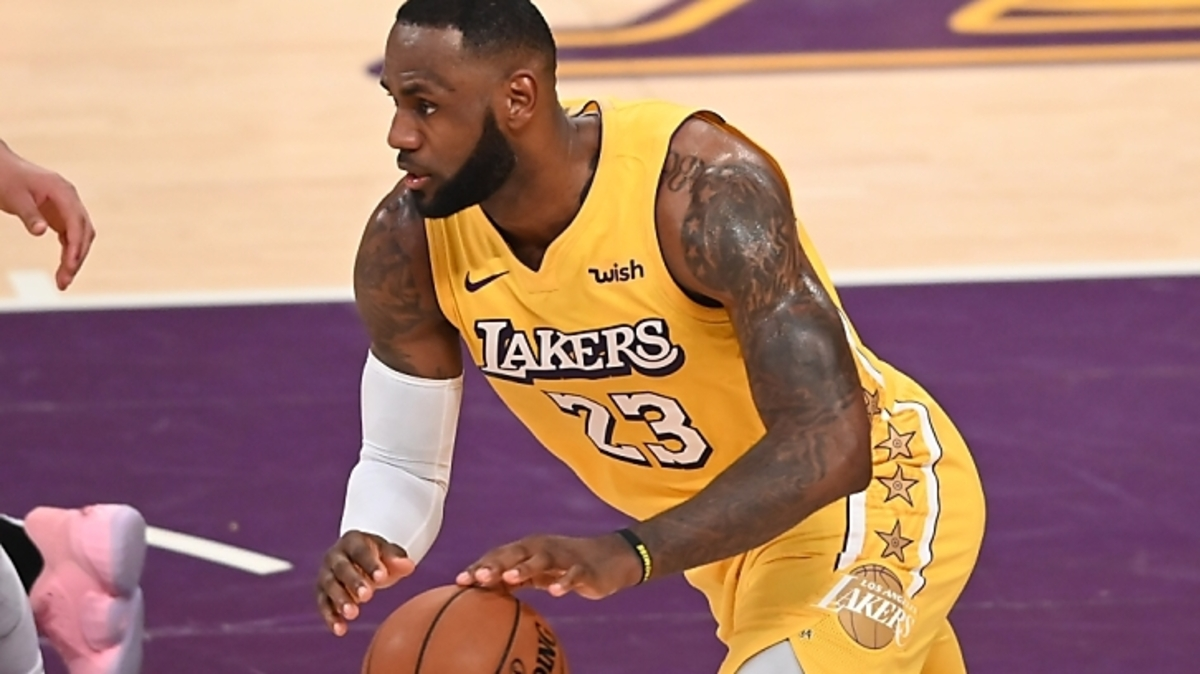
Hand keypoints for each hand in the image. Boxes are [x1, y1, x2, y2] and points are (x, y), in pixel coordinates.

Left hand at [0, 141, 95, 289]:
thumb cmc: (5, 177)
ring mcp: (67, 207)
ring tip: (63, 280)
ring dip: (75, 258)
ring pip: (80, 236)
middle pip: (84, 232)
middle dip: (77, 257)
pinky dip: (68, 252)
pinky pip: (70, 236)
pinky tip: (64, 267)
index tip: (70, 265)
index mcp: (63, 191)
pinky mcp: (60, 214)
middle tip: (65, 280)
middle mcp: (70, 199)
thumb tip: (41, 232)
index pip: (77, 221)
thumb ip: (29, 214)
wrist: (0, 165)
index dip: (76, 244)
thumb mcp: (13, 197)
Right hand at [315, 531, 414, 635]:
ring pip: (330, 586)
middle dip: (354, 582)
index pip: (361, 551)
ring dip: (340, 600)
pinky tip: (341, 630)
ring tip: (353, 614)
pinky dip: (331, 617)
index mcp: (353, 541)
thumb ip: (397, 559)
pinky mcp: (321, 592)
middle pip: (342, 568)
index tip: (382, 578)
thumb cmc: (375, 557)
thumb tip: (408, 566)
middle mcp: (335, 556)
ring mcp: (326, 574)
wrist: (357, 559)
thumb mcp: (387, 554)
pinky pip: (323, 604)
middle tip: (367, 596)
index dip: (370, 564)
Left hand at [456, 533, 643, 599]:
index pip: (498, 556)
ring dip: (526, 568)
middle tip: (479, 577)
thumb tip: (483, 596)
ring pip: (542, 560)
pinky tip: (556, 593)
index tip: (460, 582)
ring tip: (511, 579)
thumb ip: (514, 580)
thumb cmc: (565, 567)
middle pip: (515, 554)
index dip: (480, 567)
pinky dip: (564, 582)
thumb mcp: (538, 574)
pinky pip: (573, 574)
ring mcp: (563, 556)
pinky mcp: (584, 568)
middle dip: (496, 565)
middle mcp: (542, 548)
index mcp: (527, 550)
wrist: (609, 559)